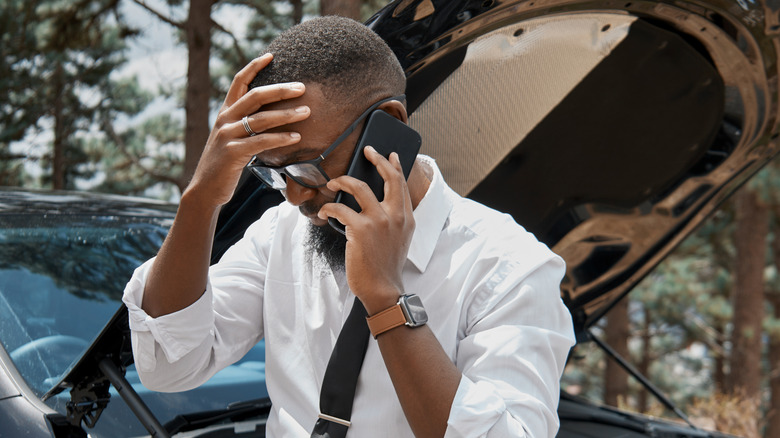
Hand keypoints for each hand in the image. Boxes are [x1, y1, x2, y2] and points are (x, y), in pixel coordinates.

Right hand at [186, 53, 310, 206]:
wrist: (206, 188)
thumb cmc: (225, 164)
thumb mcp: (233, 138)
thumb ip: (247, 125)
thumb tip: (273, 116)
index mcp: (226, 113)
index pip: (239, 82)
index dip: (254, 67)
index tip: (271, 55)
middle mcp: (225, 119)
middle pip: (255, 96)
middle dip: (281, 90)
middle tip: (302, 88)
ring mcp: (227, 135)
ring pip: (261, 119)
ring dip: (287, 114)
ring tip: (306, 112)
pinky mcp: (232, 153)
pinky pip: (260, 142)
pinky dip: (280, 138)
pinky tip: (296, 137)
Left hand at [318, 146, 414, 314]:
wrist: (383, 289)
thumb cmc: (386, 267)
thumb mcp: (399, 240)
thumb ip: (394, 221)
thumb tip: (376, 205)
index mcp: (406, 218)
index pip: (402, 185)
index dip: (396, 166)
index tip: (390, 155)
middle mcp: (395, 216)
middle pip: (388, 177)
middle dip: (377, 159)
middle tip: (367, 151)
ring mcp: (378, 221)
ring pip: (359, 187)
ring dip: (342, 181)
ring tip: (333, 183)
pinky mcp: (360, 229)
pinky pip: (339, 209)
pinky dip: (328, 209)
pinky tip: (324, 213)